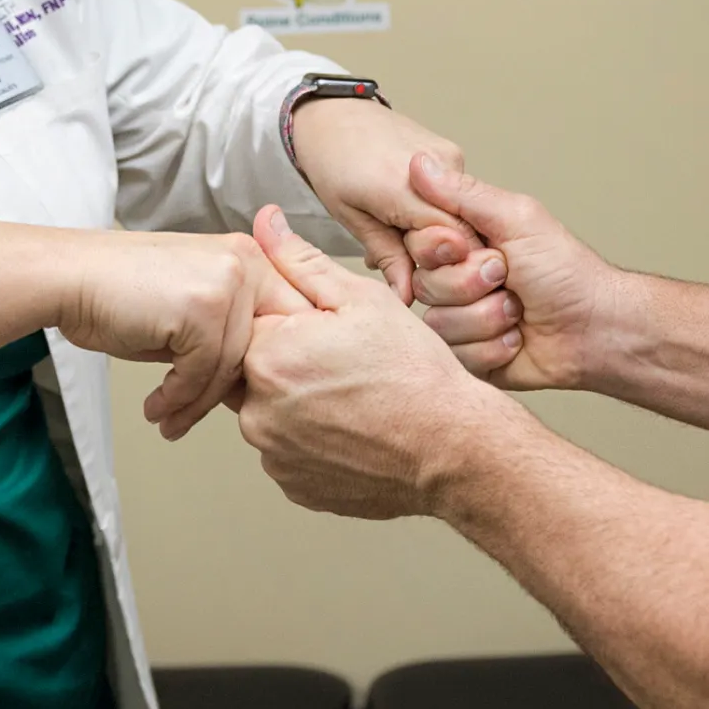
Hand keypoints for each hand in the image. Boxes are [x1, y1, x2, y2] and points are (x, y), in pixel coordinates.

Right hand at [0, 225, 306, 439]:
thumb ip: (232, 329)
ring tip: (171, 419)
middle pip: (265, 348)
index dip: (272, 365)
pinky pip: (201, 373)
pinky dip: (176, 398)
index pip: (288, 320)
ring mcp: (227, 283)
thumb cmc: (123, 294)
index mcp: (251, 257)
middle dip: (237, 391)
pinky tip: (156, 405)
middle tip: (205, 413)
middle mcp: (246, 263)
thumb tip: (260, 378)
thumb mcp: (193, 304)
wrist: (71, 277)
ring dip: (197, 403)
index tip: (249, 399)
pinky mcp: (202, 308)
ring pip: (231, 367)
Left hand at [238, 206, 502, 518]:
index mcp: (266, 355)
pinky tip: (355, 428)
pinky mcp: (294, 485)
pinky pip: (291, 450)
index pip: (256, 322)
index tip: (332, 332)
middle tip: (350, 365)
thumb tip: (264, 223)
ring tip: (357, 397)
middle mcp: (256, 411)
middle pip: (258, 369)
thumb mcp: (363, 299)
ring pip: (273, 411)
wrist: (452, 449)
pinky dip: (315, 438)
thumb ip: (302, 260)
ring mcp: (274, 455)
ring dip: (301, 401)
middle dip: (294, 360)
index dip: (296, 319)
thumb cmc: (414, 372)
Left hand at [287, 98, 494, 300]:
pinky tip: (409, 215)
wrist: (333, 116)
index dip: (443, 267)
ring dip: (438, 234)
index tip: (423, 278)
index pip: (452, 242)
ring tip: (400, 234)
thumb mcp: (351, 217)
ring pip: (462, 215)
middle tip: (405, 261)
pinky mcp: (454, 153)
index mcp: (406, 185)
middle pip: (462, 230)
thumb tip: (409, 297)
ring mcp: (451, 156)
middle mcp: (439, 166)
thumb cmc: (333, 162)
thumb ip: (386, 255)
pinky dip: (438, 214)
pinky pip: (456, 197)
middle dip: (441, 255)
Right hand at [400, 155, 635, 390]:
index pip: (418, 243)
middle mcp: (460, 279)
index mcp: (467, 243)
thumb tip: (420, 162)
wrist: (595, 330)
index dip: (439, 250)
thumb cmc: (566, 272)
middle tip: (507, 279)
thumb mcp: (516, 221)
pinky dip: (493, 347)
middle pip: (426, 285)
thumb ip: (464, 195)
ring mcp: (464, 319)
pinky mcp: (471, 356)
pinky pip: (457, 355)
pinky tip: (516, 338)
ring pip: (439, 324)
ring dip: (487, 319)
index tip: (471, 247)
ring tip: (517, 312)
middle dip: (470, 285)